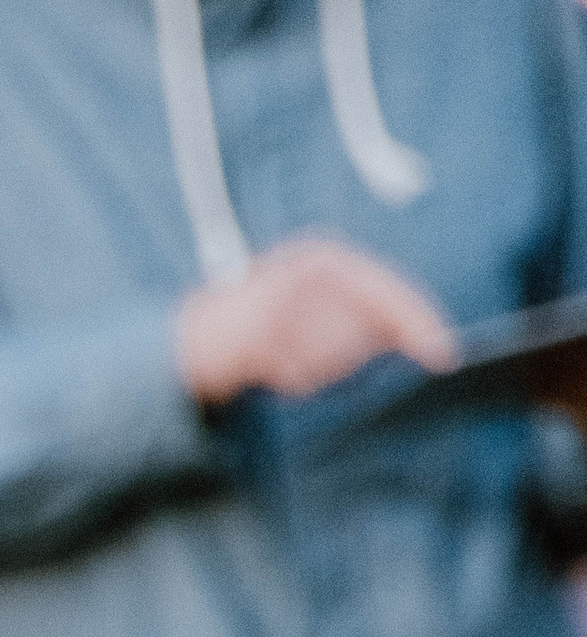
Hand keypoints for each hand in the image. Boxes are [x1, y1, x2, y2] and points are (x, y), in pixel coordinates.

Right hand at [175, 236, 453, 404]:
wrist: (193, 341)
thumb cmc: (263, 330)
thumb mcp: (317, 309)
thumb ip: (362, 316)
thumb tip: (408, 336)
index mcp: (328, 259)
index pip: (390, 291)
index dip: (420, 323)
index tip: (444, 355)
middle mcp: (311, 269)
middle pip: (364, 332)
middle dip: (342, 358)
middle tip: (298, 359)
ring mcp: (287, 295)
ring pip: (335, 356)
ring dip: (313, 370)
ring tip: (280, 359)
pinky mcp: (263, 328)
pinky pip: (300, 371)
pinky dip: (288, 377)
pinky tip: (267, 366)